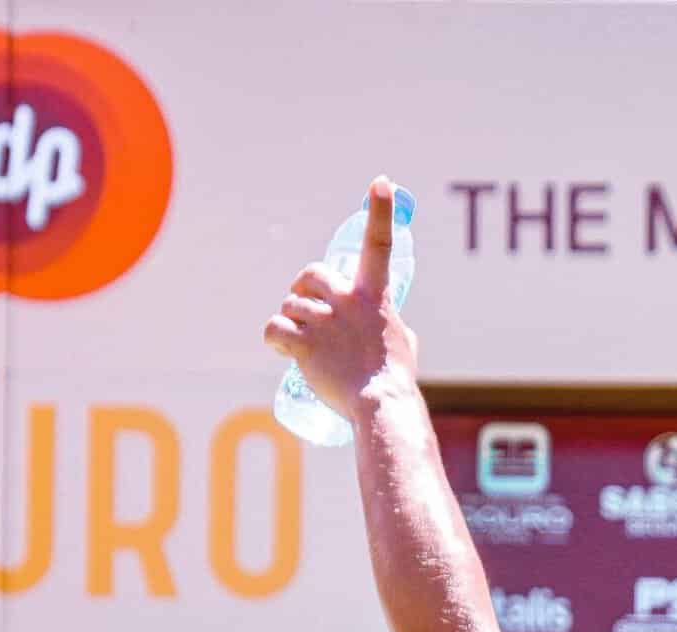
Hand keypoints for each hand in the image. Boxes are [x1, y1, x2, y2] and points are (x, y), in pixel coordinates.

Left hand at [263, 176, 419, 418]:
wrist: (380, 406)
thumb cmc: (394, 379)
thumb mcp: (402, 342)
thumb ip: (388, 323)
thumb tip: (386, 325)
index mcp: (375, 297)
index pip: (380, 245)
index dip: (380, 211)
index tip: (381, 182)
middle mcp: (347, 302)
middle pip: (311, 275)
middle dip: (302, 287)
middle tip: (303, 305)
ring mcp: (324, 321)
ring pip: (290, 306)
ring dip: (291, 320)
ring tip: (301, 343)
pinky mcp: (303, 343)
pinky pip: (274, 328)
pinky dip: (274, 337)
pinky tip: (281, 349)